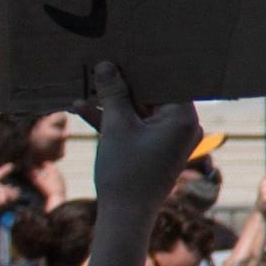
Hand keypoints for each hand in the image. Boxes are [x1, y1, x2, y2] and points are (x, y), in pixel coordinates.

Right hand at [86, 65, 204, 213]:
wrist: (124, 217)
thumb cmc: (126, 172)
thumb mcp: (116, 126)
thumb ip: (113, 93)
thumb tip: (107, 65)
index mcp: (183, 118)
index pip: (167, 80)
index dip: (143, 65)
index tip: (125, 48)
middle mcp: (182, 127)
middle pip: (152, 94)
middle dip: (123, 82)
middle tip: (103, 60)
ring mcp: (168, 140)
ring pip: (139, 110)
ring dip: (112, 101)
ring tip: (86, 82)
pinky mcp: (154, 151)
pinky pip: (135, 127)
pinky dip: (113, 120)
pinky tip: (81, 107)